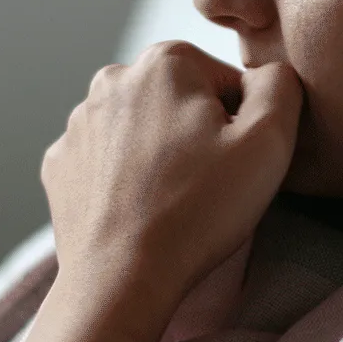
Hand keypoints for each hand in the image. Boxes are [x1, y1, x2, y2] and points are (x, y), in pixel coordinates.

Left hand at [40, 40, 303, 302]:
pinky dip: (127, 178)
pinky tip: (141, 209)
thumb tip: (269, 73)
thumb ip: (280, 85)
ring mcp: (79, 122)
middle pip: (183, 100)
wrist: (121, 280)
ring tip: (175, 201)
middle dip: (200, 134)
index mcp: (165, 61)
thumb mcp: (269, 140)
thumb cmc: (197, 212)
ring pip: (144, 129)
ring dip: (163, 154)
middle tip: (208, 184)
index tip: (234, 161)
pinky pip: (109, 159)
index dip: (243, 124)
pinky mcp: (61, 163)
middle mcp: (113, 79)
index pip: (228, 81)